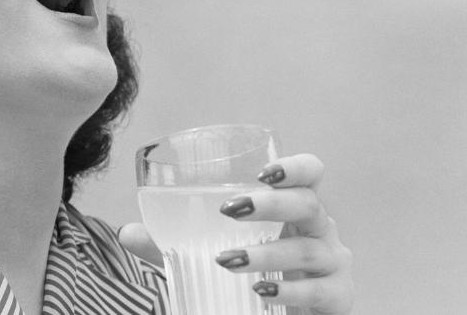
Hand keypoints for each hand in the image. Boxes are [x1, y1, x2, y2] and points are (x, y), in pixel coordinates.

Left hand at [120, 153, 353, 314]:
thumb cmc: (256, 275)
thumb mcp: (213, 255)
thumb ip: (173, 245)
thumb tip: (127, 232)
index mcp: (296, 210)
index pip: (312, 175)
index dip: (296, 167)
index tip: (263, 171)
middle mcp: (322, 231)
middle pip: (311, 205)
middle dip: (272, 204)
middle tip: (230, 209)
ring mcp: (335, 265)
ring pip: (309, 250)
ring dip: (267, 253)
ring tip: (228, 260)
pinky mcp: (339, 299)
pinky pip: (320, 292)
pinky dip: (289, 291)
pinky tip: (262, 292)